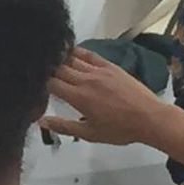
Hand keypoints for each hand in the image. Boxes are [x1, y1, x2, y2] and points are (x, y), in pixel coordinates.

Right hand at [39, 49, 172, 146]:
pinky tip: (71, 50)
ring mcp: (99, 71)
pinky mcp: (111, 66)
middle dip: (47, 68)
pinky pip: (90, 54)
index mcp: (78, 97)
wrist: (149, 118)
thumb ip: (64, 126)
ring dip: (59, 57)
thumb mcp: (89, 133)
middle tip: (38, 68)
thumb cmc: (120, 129)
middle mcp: (86, 80)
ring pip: (72, 59)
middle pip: (59, 68)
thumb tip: (42, 121)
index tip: (34, 83)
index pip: (51, 83)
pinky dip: (78, 52)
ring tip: (49, 56)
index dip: (40, 82)